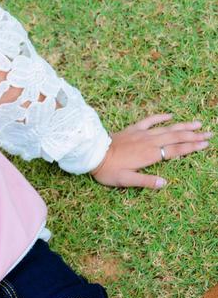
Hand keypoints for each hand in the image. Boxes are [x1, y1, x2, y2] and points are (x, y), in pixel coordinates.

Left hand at [91, 113, 211, 188]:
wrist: (92, 153)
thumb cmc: (108, 170)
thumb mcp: (126, 180)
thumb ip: (146, 181)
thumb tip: (164, 183)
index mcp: (150, 155)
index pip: (176, 150)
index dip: (192, 147)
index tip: (205, 144)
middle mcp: (149, 142)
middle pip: (176, 137)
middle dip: (194, 135)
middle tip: (209, 133)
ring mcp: (141, 133)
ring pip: (167, 128)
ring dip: (183, 125)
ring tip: (198, 123)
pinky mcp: (133, 129)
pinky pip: (149, 120)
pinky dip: (161, 117)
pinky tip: (171, 115)